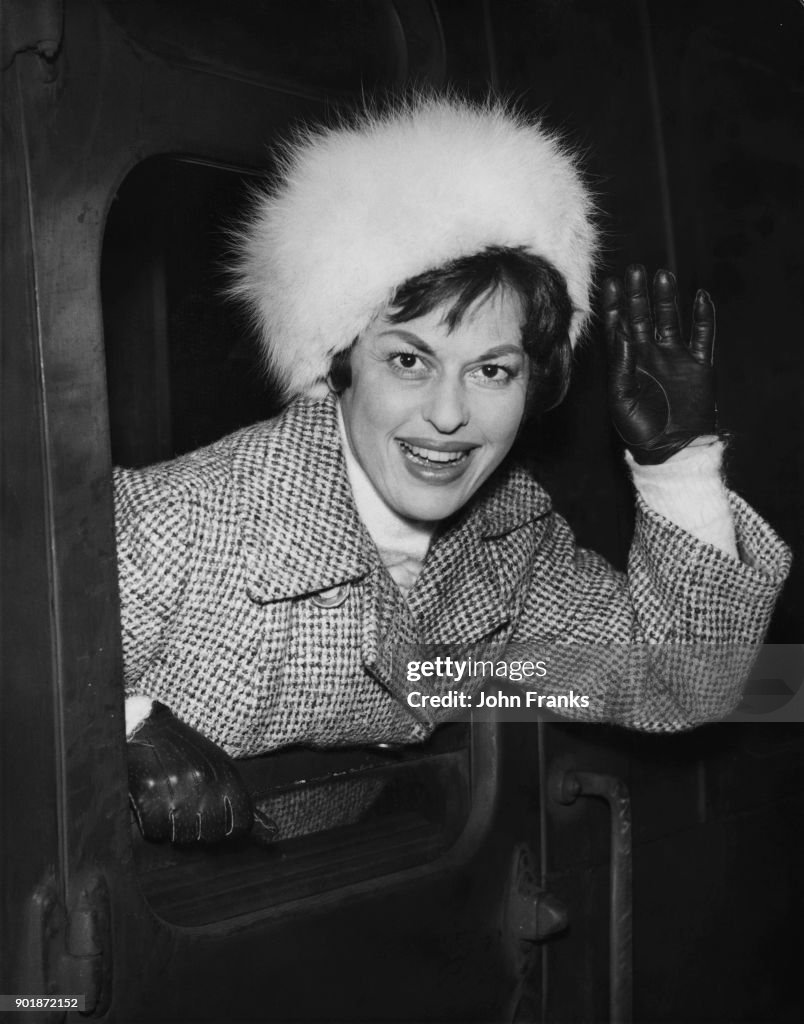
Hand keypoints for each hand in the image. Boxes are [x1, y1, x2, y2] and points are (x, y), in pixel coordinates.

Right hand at [127, 702, 254, 842]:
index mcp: (226, 775)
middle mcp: (205, 781)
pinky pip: (156, 831)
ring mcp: (176, 786)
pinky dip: (153, 827)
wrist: (146, 725)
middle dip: (198, 830)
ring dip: (174, 829)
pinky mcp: (148, 791)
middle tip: (186, 813)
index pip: (240, 823)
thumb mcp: (219, 768)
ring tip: (168, 807)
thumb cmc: (186, 752)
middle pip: (210, 834)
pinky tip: (152, 809)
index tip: (213, 822)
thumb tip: (273, 832)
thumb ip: (241, 802)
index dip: (227, 829)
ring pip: (183, 836)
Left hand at [602, 265, 716, 463]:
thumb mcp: (622, 399)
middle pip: (643, 317)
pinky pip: (703, 337)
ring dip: (666, 299)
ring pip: (670, 321)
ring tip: (661, 276)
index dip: (614, 306)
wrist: (672, 452)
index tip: (610, 283)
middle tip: (635, 269)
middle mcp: (650, 356)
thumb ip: (620, 366)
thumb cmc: (639, 431)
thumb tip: (620, 333)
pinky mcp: (700, 366)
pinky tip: (700, 297)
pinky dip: (703, 317)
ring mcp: (675, 359)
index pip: (618, 328)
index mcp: (627, 363)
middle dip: (638, 295)